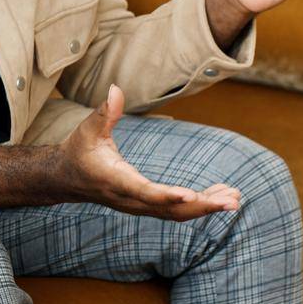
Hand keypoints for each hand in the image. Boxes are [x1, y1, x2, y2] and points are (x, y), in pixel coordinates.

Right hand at [58, 86, 238, 220]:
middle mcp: (130, 199)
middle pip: (169, 210)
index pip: (144, 192)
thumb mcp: (88, 129)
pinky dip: (199, 205)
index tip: (190, 196)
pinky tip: (219, 196)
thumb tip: (116, 90)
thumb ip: (104, 113)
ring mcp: (139, 206)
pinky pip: (176, 210)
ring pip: (176, 213)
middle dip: (202, 206)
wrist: (67, 178)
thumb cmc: (79, 150)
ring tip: (234, 198)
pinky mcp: (146, 206)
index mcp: (116, 180)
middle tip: (232, 201)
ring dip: (206, 207)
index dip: (166, 195)